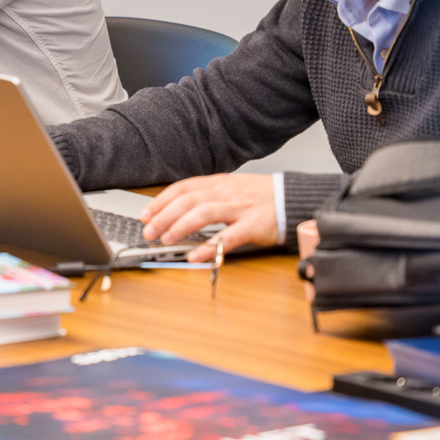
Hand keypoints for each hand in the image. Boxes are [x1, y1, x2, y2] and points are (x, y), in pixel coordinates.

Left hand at [141, 173, 281, 261]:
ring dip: (181, 226)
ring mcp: (240, 209)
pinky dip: (209, 247)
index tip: (146, 214)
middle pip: (189, 201)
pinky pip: (228, 236)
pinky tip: (196, 255)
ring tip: (166, 239)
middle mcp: (226, 193)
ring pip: (204, 214)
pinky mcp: (254, 226)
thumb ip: (208, 196)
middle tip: (149, 231)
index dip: (161, 201)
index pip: (184, 188)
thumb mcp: (232, 189)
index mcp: (219, 184)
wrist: (293, 199)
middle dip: (164, 216)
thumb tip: (178, 209)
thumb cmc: (261, 197)